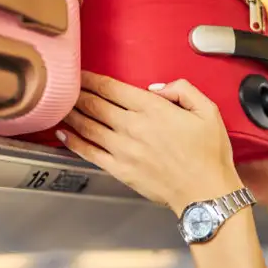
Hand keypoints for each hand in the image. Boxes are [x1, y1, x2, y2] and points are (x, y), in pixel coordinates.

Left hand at [56, 72, 242, 215]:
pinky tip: (62, 134)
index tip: (80, 74)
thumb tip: (157, 88)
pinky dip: (73, 142)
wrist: (206, 193)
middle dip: (77, 93)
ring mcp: (123, 149)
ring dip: (71, 114)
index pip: (113, 88)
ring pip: (88, 126)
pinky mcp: (119, 169)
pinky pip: (90, 152)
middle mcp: (133, 127)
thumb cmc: (209, 155)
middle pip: (95, 104)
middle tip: (64, 86)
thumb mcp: (207, 111)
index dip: (92, 79)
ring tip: (58, 105)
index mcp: (153, 109)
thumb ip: (183, 90)